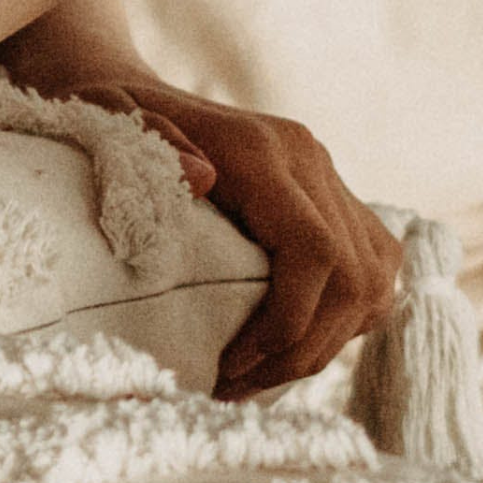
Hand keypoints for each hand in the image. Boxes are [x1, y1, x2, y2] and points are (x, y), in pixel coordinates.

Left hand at [60, 77, 400, 396]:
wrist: (127, 94)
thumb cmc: (109, 124)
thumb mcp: (109, 125)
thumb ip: (152, 146)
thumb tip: (201, 180)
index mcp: (264, 151)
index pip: (315, 249)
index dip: (287, 323)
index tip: (232, 365)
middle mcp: (311, 161)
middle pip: (354, 279)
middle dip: (302, 350)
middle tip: (235, 387)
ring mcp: (330, 179)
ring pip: (372, 283)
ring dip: (322, 345)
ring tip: (257, 379)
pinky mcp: (337, 201)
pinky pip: (374, 272)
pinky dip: (343, 321)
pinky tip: (290, 345)